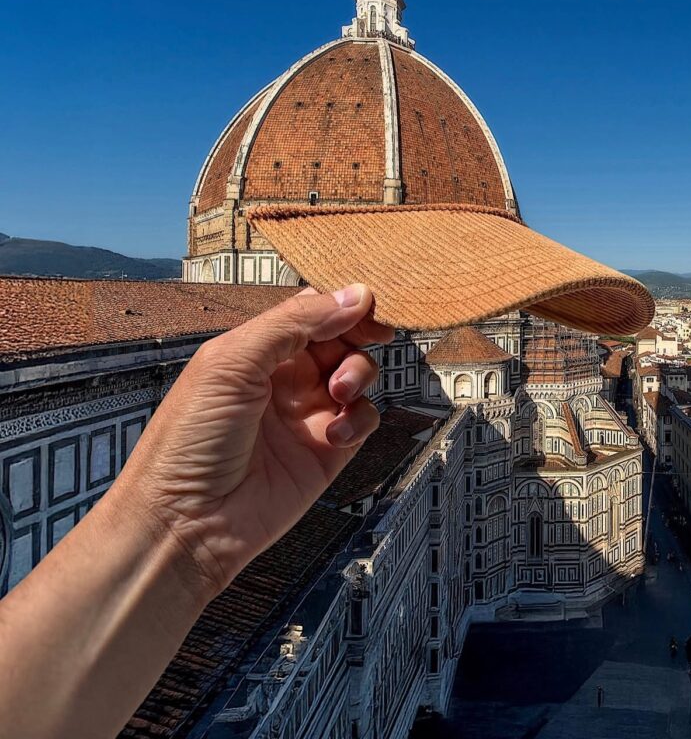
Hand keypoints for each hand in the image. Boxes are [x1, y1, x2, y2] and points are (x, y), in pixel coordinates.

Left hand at [113, 284, 393, 598]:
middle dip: (357, 334)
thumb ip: (294, 322)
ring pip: (357, 373)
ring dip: (359, 372)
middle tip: (374, 335)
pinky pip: (363, 419)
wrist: (186, 524)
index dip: (340, 304)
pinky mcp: (326, 452)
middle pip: (340, 336)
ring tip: (340, 391)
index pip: (309, 310)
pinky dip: (361, 419)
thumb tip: (355, 295)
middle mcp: (283, 377)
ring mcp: (306, 413)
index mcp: (256, 349)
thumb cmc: (190, 439)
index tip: (367, 304)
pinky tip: (335, 433)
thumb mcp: (232, 363)